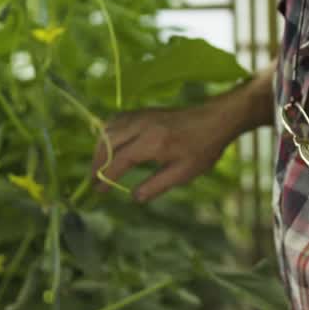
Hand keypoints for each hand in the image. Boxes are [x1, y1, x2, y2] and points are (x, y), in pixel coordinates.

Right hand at [92, 103, 233, 201]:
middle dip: (96, 162)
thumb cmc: (202, 148)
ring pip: (109, 129)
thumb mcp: (183, 174)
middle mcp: (142, 126)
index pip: (120, 160)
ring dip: (100, 148)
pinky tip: (109, 145)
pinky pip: (117, 120)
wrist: (214, 120)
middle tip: (94, 180)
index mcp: (153, 143)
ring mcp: (141, 116)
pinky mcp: (143, 112)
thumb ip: (156, 185)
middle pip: (107, 142)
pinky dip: (107, 133)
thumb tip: (134, 197)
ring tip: (99, 166)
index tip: (98, 190)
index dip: (106, 176)